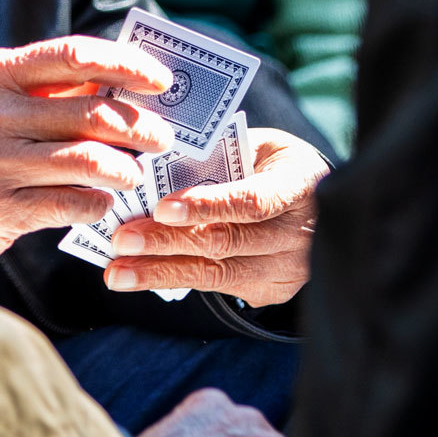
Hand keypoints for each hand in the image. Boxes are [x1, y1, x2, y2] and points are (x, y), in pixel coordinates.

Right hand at [0, 36, 176, 268]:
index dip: (127, 65)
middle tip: (162, 138)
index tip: (161, 81)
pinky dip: (98, 204)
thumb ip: (48, 89)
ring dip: (126, 170)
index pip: (73, 56)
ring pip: (89, 162)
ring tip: (134, 174)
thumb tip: (125, 81)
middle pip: (91, 114)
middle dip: (140, 128)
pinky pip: (72, 204)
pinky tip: (101, 203)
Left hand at [103, 127, 328, 305]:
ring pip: (215, 274)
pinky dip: (172, 279)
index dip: (207, 205)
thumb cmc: (274, 164)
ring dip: (159, 272)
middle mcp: (298, 234)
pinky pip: (214, 287)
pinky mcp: (269, 291)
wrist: (320, 206)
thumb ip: (221, 154)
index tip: (161, 207)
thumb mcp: (259, 145)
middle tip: (121, 239)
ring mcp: (286, 269)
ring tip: (117, 273)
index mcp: (299, 185)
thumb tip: (156, 161)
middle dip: (167, 242)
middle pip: (225, 241)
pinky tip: (138, 276)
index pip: (251, 201)